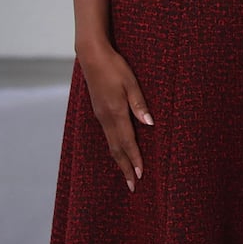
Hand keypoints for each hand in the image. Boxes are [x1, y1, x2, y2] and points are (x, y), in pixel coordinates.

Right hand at [77, 42, 152, 191]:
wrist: (92, 57)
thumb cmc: (115, 68)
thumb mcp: (132, 83)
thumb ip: (139, 104)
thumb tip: (150, 124)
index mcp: (115, 112)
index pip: (127, 142)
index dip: (134, 159)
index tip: (140, 175)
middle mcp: (105, 118)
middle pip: (117, 149)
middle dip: (125, 168)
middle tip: (133, 185)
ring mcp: (100, 116)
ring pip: (110, 144)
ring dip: (119, 161)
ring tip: (127, 175)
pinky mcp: (98, 112)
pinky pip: (107, 136)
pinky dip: (114, 149)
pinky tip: (118, 152)